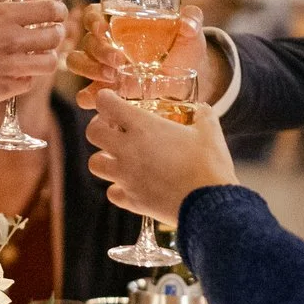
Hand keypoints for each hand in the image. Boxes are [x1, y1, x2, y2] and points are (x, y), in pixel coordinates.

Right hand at [0, 0, 65, 113]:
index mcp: (2, 15)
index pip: (49, 9)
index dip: (58, 11)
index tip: (56, 14)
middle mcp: (12, 39)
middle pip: (56, 36)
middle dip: (57, 35)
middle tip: (50, 36)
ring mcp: (12, 66)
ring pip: (50, 63)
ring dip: (47, 59)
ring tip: (39, 57)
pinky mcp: (6, 89)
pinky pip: (30, 82)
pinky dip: (28, 78)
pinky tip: (17, 75)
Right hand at [69, 2, 209, 108]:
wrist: (187, 78)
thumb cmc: (184, 48)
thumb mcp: (190, 32)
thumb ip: (193, 19)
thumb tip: (189, 23)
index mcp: (119, 21)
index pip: (93, 14)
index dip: (92, 20)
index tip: (104, 28)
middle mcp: (105, 42)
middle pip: (86, 41)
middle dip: (98, 51)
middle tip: (119, 61)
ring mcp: (102, 67)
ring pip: (77, 63)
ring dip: (90, 70)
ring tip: (113, 78)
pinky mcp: (105, 90)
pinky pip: (85, 93)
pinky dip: (88, 96)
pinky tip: (102, 99)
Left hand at [84, 93, 236, 228]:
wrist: (209, 204)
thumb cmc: (209, 164)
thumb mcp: (210, 131)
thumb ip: (203, 115)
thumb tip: (202, 108)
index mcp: (143, 127)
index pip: (106, 104)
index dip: (105, 99)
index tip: (110, 100)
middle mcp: (127, 150)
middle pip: (92, 133)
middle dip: (99, 128)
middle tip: (113, 129)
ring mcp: (126, 177)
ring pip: (94, 164)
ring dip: (104, 159)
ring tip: (118, 159)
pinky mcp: (131, 200)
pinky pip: (112, 192)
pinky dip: (118, 189)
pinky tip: (131, 185)